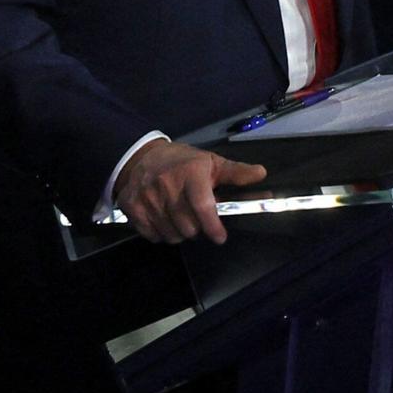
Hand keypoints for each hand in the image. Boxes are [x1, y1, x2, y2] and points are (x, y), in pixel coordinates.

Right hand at [115, 136, 265, 244]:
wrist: (142, 156)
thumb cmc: (182, 162)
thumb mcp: (211, 162)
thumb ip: (236, 172)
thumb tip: (261, 173)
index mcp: (190, 173)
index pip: (202, 206)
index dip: (213, 226)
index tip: (220, 236)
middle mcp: (166, 185)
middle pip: (188, 226)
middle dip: (197, 228)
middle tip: (197, 218)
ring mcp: (147, 197)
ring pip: (172, 234)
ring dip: (180, 232)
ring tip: (181, 217)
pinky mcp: (132, 207)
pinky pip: (153, 235)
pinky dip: (161, 233)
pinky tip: (165, 219)